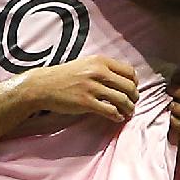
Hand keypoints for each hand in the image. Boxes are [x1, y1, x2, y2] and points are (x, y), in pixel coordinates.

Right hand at [20, 56, 138, 122]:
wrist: (44, 85)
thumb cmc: (66, 76)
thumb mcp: (86, 64)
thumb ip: (104, 68)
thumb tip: (124, 79)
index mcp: (100, 61)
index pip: (129, 71)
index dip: (135, 83)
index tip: (133, 90)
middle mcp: (98, 72)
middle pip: (129, 86)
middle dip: (134, 97)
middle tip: (133, 104)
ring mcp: (92, 87)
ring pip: (122, 100)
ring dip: (129, 109)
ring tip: (127, 113)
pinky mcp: (86, 102)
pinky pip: (110, 111)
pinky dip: (117, 116)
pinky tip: (117, 118)